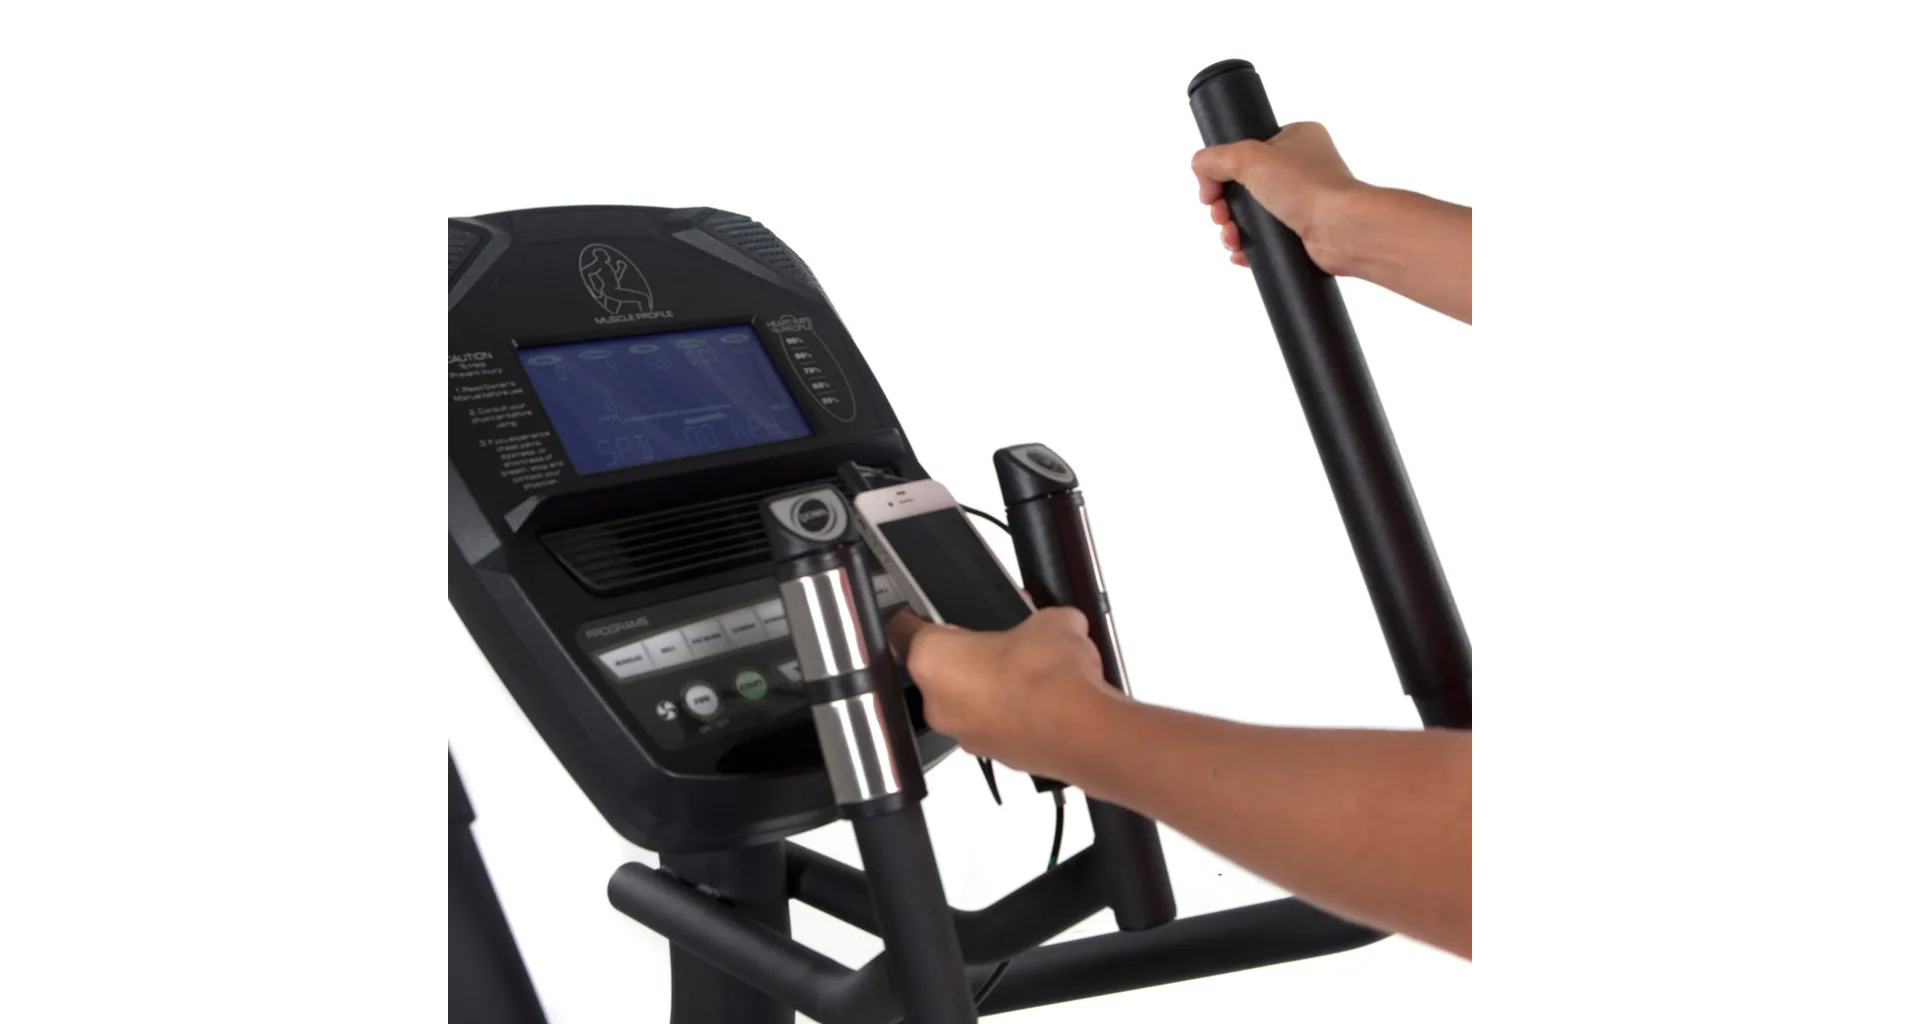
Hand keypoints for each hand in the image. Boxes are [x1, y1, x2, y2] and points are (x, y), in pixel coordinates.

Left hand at [885, 606, 1115, 780]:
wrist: (1081, 728)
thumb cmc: (1049, 675)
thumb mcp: (1050, 620)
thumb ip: (1042, 618)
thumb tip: (1058, 623)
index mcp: (932, 659)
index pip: (902, 629)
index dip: (916, 615)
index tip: (925, 612)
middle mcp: (938, 702)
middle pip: (938, 670)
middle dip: (967, 654)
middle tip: (998, 640)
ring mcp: (965, 734)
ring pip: (967, 702)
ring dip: (989, 687)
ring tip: (1028, 670)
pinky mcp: (994, 755)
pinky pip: (994, 725)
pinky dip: (1011, 714)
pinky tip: (1041, 699)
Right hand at [1192, 122, 1363, 273]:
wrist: (1343, 231)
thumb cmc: (1308, 187)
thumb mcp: (1248, 157)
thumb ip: (1214, 158)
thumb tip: (1201, 171)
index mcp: (1295, 138)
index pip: (1245, 150)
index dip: (1222, 171)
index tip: (1211, 191)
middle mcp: (1302, 167)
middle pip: (1243, 186)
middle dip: (1224, 207)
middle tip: (1221, 217)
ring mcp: (1304, 201)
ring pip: (1252, 215)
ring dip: (1232, 229)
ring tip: (1232, 239)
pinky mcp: (1303, 232)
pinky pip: (1266, 239)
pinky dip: (1249, 247)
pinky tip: (1241, 253)